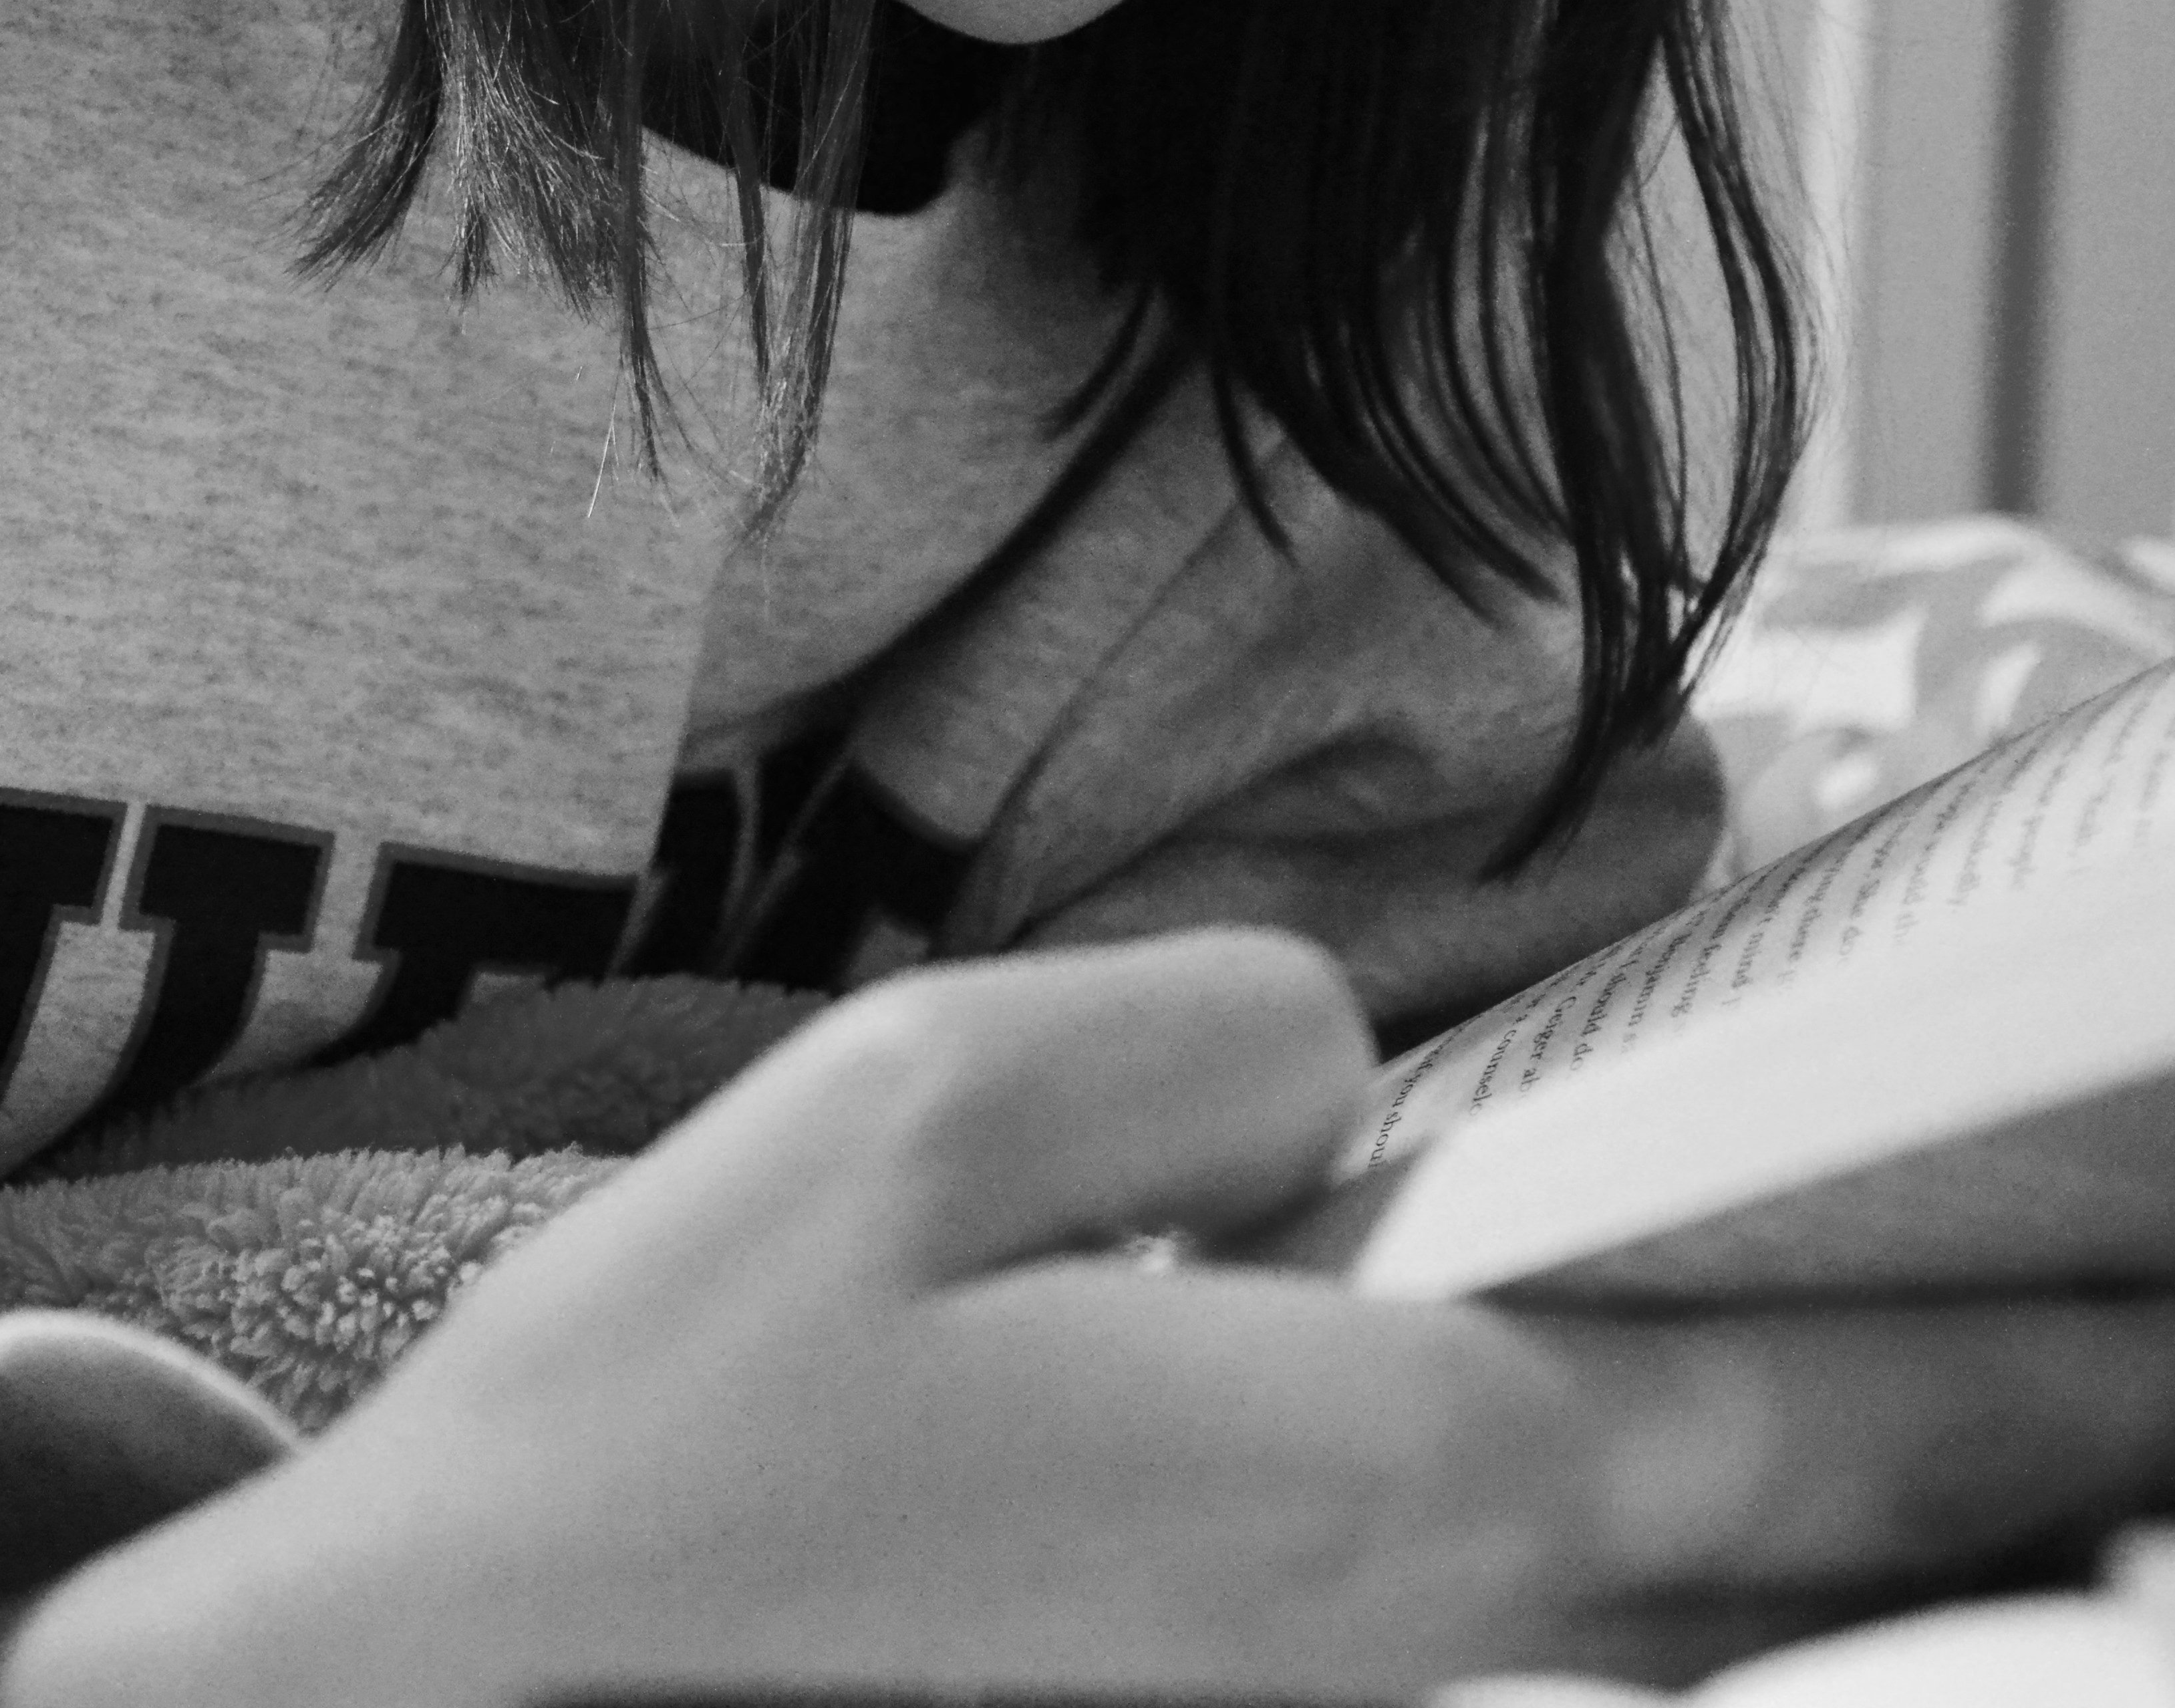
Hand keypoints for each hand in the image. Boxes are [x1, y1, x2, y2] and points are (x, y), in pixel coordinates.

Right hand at [0, 931, 2174, 1707]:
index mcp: (1375, 1470)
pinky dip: (1638, 1559)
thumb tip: (1336, 1082)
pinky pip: (1509, 1640)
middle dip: (1987, 1443)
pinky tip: (1602, 1473)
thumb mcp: (902, 1116)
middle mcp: (1403, 1643)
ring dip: (1819, 1508)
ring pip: (1673, 1620)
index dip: (2049, 1341)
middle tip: (2112, 1350)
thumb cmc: (656, 1445)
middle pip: (1798, 1554)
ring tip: (1920, 1410)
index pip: (1822, 1405)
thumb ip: (1198, 1043)